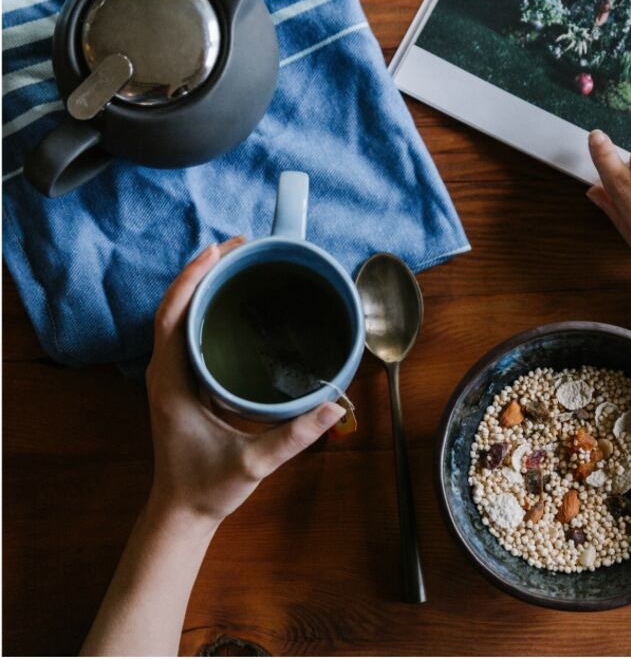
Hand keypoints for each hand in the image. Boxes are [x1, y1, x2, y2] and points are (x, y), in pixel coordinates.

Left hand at [144, 237, 344, 526]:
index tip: (219, 251)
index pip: (172, 317)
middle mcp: (166, 373)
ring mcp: (172, 378)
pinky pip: (188, 334)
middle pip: (175, 307)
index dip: (192, 279)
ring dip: (203, 287)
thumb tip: (334, 406)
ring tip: (238, 263)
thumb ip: (294, 435)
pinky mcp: (183, 384)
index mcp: (172, 383)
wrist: (182, 512)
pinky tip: (233, 304)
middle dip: (203, 271)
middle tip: (241, 247)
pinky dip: (205, 310)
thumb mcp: (254, 462)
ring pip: (179, 318)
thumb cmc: (208, 487)